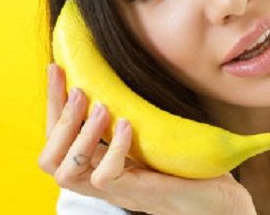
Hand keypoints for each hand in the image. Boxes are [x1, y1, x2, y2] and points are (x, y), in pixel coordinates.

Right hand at [38, 63, 256, 214]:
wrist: (220, 201)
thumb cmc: (186, 164)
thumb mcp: (150, 134)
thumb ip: (130, 114)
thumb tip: (120, 69)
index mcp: (99, 164)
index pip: (56, 140)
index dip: (52, 104)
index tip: (57, 68)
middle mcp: (101, 180)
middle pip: (50, 159)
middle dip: (58, 118)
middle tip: (78, 89)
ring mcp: (118, 190)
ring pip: (68, 172)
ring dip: (79, 134)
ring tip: (102, 107)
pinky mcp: (139, 194)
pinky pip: (106, 177)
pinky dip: (113, 149)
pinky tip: (127, 125)